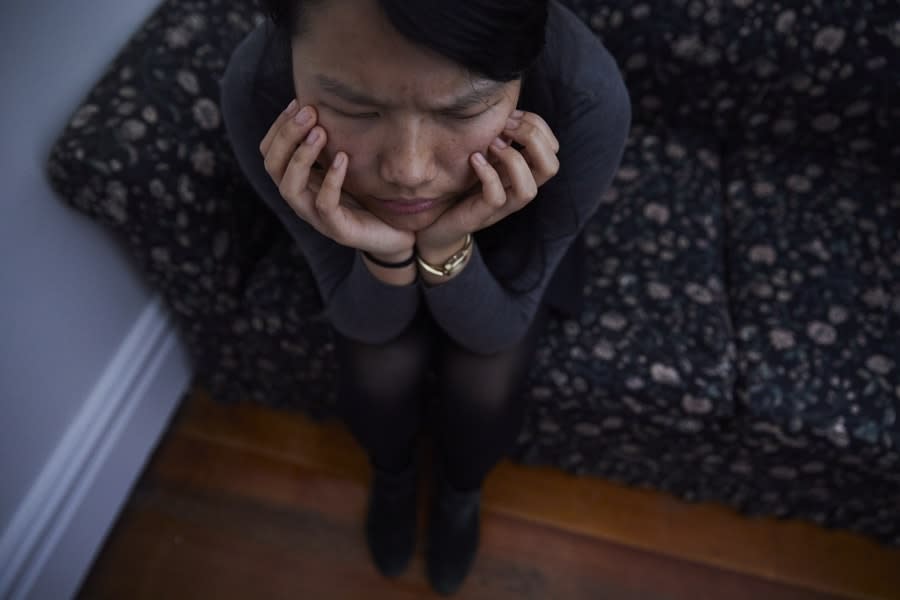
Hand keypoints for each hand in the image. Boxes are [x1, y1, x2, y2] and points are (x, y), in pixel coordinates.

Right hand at [259, 101, 414, 259]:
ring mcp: (317, 217)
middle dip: (287, 135)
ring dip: (301, 156)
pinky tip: (343, 159)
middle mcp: (302, 199)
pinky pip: (325, 205)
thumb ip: (333, 143)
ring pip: (290, 188)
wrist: (396, 235)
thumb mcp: (348, 165)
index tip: (298, 103)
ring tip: (320, 132)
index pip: (270, 153)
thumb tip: (327, 103)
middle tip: (309, 111)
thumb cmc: (370, 196)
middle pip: (273, 166)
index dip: (278, 127)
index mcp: (299, 182)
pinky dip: (330, 180)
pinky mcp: (338, 230)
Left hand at [416, 110, 559, 255]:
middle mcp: (518, 189)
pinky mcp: (482, 216)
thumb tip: (504, 105)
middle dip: (532, 138)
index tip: (509, 115)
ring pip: (529, 189)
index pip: (552, 147)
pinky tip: (474, 160)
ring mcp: (502, 205)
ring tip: (491, 144)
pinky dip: (488, 175)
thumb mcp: (482, 154)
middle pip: (551, 166)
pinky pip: (496, 198)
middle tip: (503, 127)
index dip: (537, 125)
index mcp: (524, 171)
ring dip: (513, 160)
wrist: (437, 224)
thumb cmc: (460, 185)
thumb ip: (497, 136)